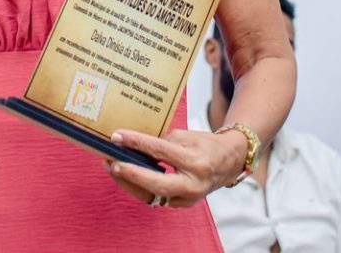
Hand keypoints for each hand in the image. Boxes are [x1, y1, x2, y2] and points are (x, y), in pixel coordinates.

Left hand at [103, 127, 248, 207]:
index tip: (118, 136)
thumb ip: (162, 142)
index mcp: (196, 162)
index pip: (162, 152)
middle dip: (132, 174)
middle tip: (112, 163)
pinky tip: (126, 177)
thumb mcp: (187, 136)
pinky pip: (157, 198)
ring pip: (153, 195)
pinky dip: (140, 188)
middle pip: (157, 183)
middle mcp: (193, 184)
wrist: (228, 162)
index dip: (138, 143)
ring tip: (112, 168)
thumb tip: (135, 145)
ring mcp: (188, 198)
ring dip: (130, 183)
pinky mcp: (182, 204)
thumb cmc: (206, 145)